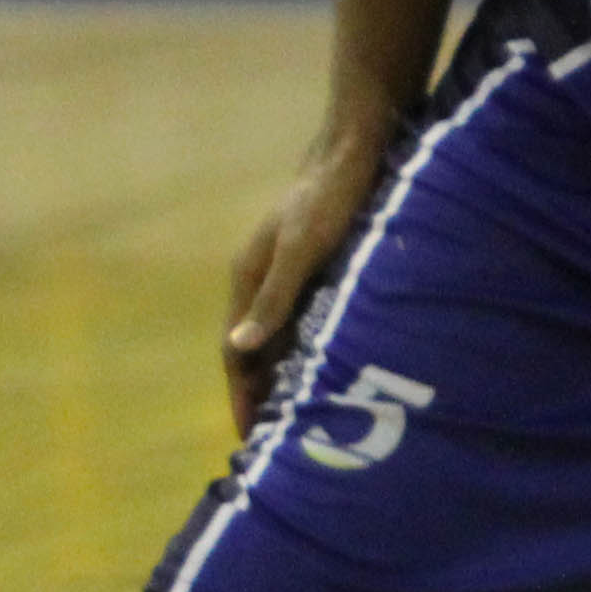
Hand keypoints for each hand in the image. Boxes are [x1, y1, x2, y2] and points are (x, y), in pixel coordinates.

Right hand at [221, 125, 391, 434]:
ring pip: (277, 338)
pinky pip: (300, 322)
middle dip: (257, 394)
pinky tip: (323, 371)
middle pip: (252, 350)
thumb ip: (274, 298)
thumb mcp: (303, 250)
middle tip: (270, 443)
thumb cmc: (330, 198)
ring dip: (280, 376)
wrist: (355, 148)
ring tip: (294, 419)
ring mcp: (285, 274)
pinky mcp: (311, 268)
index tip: (250, 438)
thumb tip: (239, 347)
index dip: (242, 395)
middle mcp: (259, 279)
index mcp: (248, 278)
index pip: (236, 352)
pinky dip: (304, 352)